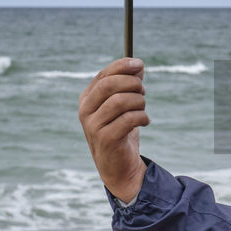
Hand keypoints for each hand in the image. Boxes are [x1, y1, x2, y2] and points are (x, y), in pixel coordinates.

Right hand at [78, 58, 148, 200]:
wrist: (119, 166)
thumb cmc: (121, 131)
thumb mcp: (123, 106)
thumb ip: (128, 85)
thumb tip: (137, 65)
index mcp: (87, 99)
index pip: (104, 75)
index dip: (122, 66)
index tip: (139, 64)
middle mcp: (86, 110)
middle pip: (109, 85)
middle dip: (132, 84)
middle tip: (143, 91)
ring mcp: (93, 125)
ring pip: (121, 101)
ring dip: (139, 102)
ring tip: (143, 110)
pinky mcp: (106, 138)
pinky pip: (129, 119)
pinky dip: (142, 117)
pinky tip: (145, 122)